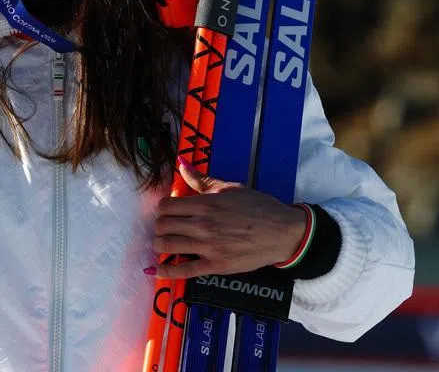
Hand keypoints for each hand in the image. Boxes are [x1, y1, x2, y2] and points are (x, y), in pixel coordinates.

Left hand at [151, 161, 309, 278]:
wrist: (282, 232)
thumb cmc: (258, 207)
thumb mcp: (230, 188)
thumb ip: (203, 180)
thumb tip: (182, 165)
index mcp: (206, 204)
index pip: (166, 206)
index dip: (163, 208)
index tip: (169, 211)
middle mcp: (203, 225)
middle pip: (162, 225)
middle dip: (160, 226)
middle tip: (167, 227)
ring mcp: (208, 247)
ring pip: (167, 246)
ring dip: (160, 245)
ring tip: (164, 243)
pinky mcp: (215, 266)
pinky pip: (184, 271)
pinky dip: (166, 272)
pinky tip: (156, 271)